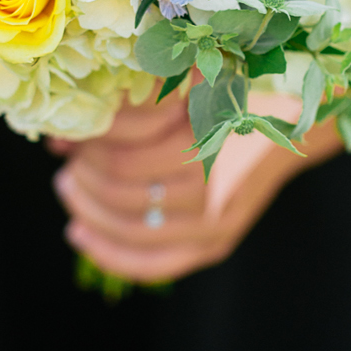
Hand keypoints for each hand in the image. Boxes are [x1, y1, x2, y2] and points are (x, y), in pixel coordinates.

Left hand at [50, 91, 319, 283]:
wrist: (291, 130)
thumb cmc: (234, 97)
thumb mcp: (185, 86)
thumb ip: (127, 106)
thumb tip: (59, 137)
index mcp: (205, 138)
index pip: (121, 157)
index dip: (87, 148)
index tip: (73, 135)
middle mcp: (214, 184)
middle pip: (121, 191)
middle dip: (83, 175)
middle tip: (70, 162)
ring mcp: (216, 221)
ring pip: (129, 227)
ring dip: (87, 209)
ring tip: (70, 189)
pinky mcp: (217, 243)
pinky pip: (154, 264)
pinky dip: (110, 255)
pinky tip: (80, 234)